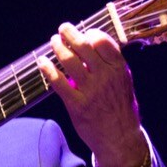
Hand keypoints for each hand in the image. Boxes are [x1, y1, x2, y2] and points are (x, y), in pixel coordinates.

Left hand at [37, 22, 149, 166]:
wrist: (120, 138)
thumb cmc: (121, 108)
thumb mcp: (124, 82)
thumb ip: (111, 64)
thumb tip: (94, 44)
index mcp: (118, 70)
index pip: (103, 41)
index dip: (90, 33)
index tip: (84, 32)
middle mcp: (104, 77)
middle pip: (83, 47)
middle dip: (70, 33)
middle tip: (62, 28)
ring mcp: (90, 91)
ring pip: (69, 61)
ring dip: (58, 47)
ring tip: (53, 41)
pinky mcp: (76, 105)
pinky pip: (58, 82)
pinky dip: (48, 69)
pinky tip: (42, 61)